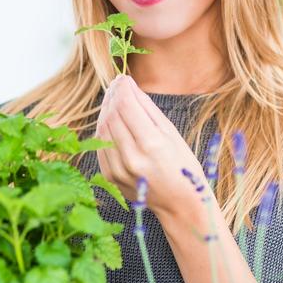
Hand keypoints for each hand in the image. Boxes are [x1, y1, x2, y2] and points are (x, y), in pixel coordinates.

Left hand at [94, 75, 206, 216]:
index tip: (123, 78)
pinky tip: (112, 120)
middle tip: (117, 85)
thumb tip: (129, 86)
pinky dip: (104, 129)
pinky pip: (101, 145)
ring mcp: (117, 170)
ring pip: (102, 129)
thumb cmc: (182, 166)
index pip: (126, 106)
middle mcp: (131, 158)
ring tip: (114, 99)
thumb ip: (148, 109)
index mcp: (152, 145)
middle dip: (113, 96)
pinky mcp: (109, 177)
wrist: (179, 205)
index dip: (122, 88)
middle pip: (112, 115)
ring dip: (106, 110)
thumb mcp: (172, 134)